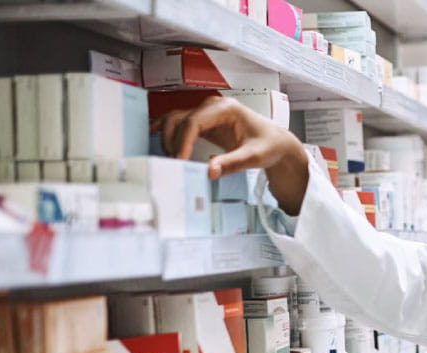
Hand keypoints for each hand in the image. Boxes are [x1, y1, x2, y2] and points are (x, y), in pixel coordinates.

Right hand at [151, 95, 310, 214]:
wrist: (275, 142)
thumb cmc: (268, 145)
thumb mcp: (254, 156)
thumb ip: (232, 163)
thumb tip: (210, 170)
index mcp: (226, 109)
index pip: (194, 121)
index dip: (183, 141)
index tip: (180, 161)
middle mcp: (213, 106)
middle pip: (180, 119)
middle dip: (173, 141)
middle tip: (175, 164)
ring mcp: (206, 113)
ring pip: (175, 120)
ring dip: (168, 137)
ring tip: (171, 159)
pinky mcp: (203, 123)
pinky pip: (179, 123)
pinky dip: (165, 129)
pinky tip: (151, 135)